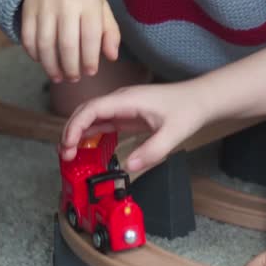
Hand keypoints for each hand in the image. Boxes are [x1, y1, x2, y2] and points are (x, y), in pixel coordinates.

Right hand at [21, 0, 119, 83]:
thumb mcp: (101, 8)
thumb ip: (110, 32)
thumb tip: (112, 57)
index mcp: (88, 3)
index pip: (90, 37)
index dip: (90, 59)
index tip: (90, 72)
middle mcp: (65, 4)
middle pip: (66, 44)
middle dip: (70, 67)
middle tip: (74, 78)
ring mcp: (44, 7)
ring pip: (45, 44)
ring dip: (51, 66)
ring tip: (58, 77)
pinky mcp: (28, 10)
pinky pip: (28, 39)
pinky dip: (34, 55)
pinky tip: (43, 62)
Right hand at [59, 81, 206, 171]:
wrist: (200, 99)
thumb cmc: (188, 110)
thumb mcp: (174, 133)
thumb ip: (153, 150)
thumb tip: (129, 166)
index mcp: (128, 99)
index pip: (93, 108)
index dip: (76, 125)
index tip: (68, 144)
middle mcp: (121, 100)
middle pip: (86, 111)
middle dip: (71, 131)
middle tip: (65, 155)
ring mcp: (123, 107)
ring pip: (92, 117)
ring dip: (78, 133)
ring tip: (70, 154)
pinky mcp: (126, 115)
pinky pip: (102, 123)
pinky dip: (90, 134)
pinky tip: (85, 148)